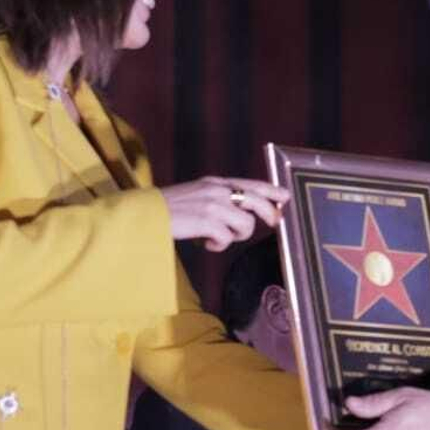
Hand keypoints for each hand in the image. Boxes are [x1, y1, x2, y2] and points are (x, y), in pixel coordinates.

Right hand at [160, 176, 287, 251]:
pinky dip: (218, 246)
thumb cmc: (168, 210)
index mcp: (215, 183)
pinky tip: (205, 244)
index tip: (285, 197)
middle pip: (257, 201)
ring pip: (245, 224)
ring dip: (235, 236)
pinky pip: (227, 239)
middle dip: (269, 214)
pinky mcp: (206, 220)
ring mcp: (213, 204)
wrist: (144, 214)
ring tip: (217, 239)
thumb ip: (218, 200)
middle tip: (274, 224)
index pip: (250, 184)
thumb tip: (242, 215)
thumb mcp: (196, 196)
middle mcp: (217, 190)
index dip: (270, 191)